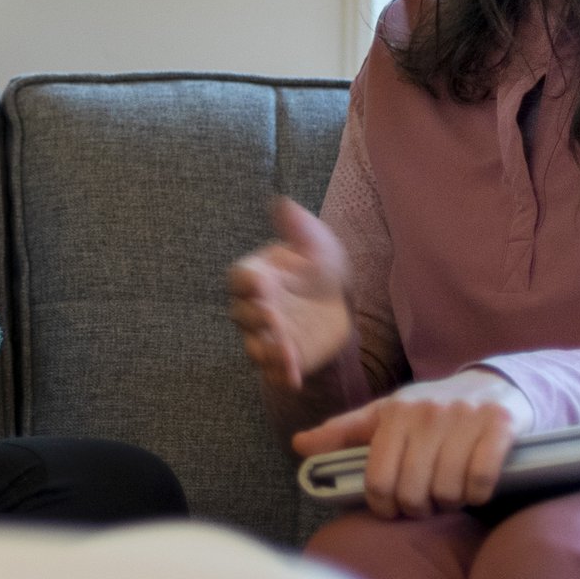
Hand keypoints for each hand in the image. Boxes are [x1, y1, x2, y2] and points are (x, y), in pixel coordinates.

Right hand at [225, 199, 353, 389]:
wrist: (340, 306)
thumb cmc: (321, 269)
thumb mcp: (317, 243)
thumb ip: (298, 227)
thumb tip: (281, 201)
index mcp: (258, 275)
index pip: (239, 278)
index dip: (246, 282)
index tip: (262, 282)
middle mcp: (255, 307)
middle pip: (241, 314)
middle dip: (256, 318)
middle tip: (274, 318)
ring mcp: (266, 335)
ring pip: (253, 346)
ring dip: (268, 351)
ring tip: (287, 355)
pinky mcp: (281, 358)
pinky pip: (272, 371)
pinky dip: (280, 374)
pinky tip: (294, 377)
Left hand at [290, 369, 536, 519]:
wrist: (491, 383)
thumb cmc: (429, 408)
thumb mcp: (384, 415)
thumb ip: (343, 433)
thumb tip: (298, 445)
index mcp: (394, 413)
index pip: (377, 481)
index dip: (384, 506)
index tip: (393, 507)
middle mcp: (427, 412)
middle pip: (412, 492)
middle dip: (418, 507)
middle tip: (425, 501)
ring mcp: (464, 417)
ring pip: (447, 490)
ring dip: (450, 501)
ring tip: (450, 491)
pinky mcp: (499, 424)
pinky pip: (481, 479)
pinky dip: (478, 493)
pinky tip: (475, 486)